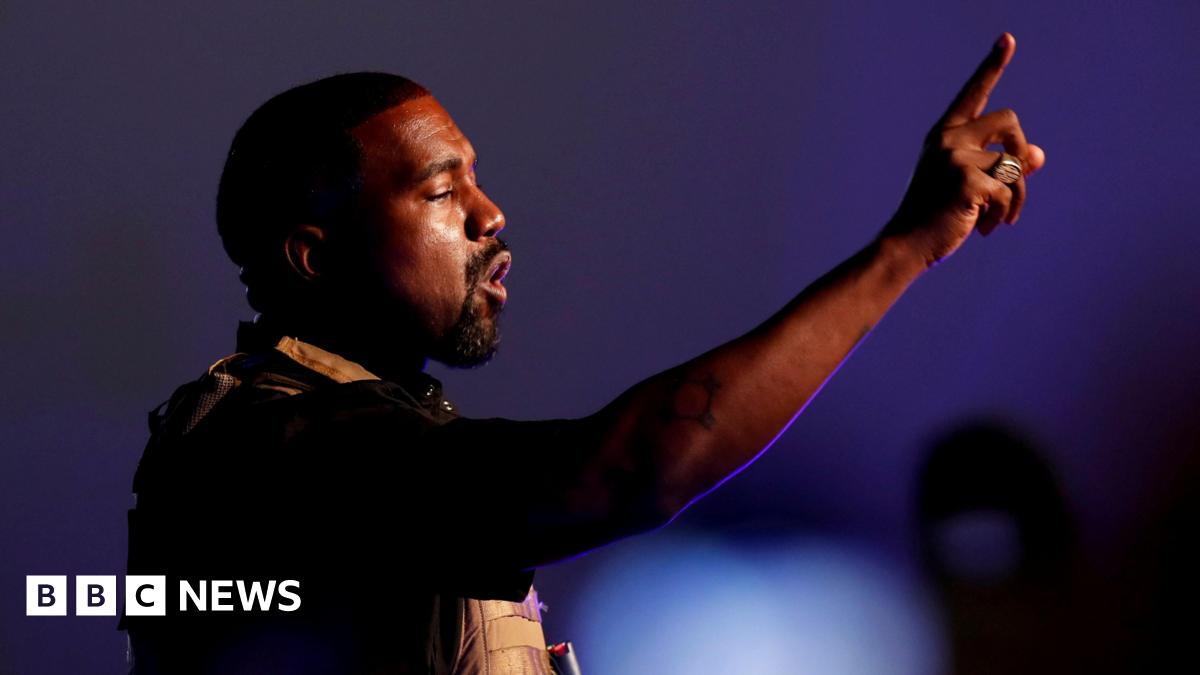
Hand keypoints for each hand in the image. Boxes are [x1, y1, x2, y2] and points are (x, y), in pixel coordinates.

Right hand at [882, 33, 1046, 267]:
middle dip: (1021, 150)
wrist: (906, 245)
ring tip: (1000, 218)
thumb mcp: (968, 185)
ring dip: (1017, 196)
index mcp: (944, 135)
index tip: (1008, 38)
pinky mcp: (966, 182)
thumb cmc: (934, 216)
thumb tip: (1038, 155)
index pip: (973, 93)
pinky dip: (1004, 213)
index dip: (992, 65)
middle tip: (1015, 181)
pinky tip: (986, 228)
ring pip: (1015, 164)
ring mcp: (955, 158)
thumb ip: (1000, 166)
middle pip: (1010, 120)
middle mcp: (948, 139)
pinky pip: (1008, 191)